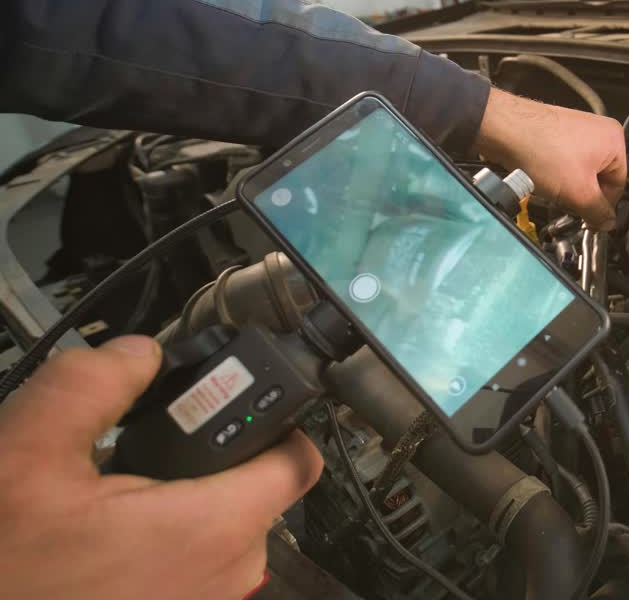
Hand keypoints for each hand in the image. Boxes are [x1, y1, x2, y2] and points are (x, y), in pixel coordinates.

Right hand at [0, 336, 323, 599]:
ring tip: (118, 494)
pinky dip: (166, 540)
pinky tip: (112, 533)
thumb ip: (91, 386)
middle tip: (148, 447)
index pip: (299, 458)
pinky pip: (197, 562)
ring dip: (182, 500)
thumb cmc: (6, 568)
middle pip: (258, 487)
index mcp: (213, 529)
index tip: (233, 401)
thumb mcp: (26, 455)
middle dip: (212, 458)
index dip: (274, 417)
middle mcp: (228, 574)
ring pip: (224, 524)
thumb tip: (139, 354)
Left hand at [475, 89, 626, 229]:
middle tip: (568, 204)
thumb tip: (607, 223)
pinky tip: (543, 179)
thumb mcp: (579, 192)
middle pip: (599, 179)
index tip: (591, 220)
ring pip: (579, 173)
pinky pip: (563, 164)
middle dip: (583, 196)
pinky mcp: (556, 134)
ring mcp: (576, 131)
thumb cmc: (542, 148)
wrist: (505, 131)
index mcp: (614, 140)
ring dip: (567, 188)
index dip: (603, 207)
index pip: (618, 186)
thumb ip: (598, 212)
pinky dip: (555, 176)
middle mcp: (598, 131)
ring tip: (552, 189)